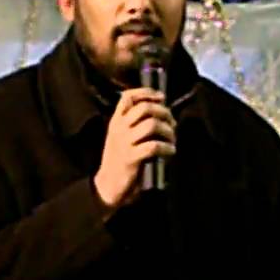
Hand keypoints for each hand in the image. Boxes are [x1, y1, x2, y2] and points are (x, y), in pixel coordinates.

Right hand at [93, 87, 175, 209]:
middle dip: (164, 112)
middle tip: (172, 123)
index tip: (162, 97)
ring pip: (151, 125)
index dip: (147, 93)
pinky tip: (170, 151)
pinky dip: (167, 147)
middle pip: (145, 108)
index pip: (127, 97)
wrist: (108, 186)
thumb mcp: (121, 137)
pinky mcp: (131, 158)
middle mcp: (119, 129)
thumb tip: (162, 112)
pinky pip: (154, 146)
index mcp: (116, 121)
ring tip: (172, 139)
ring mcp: (124, 143)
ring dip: (168, 131)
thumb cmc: (120, 160)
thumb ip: (134, 124)